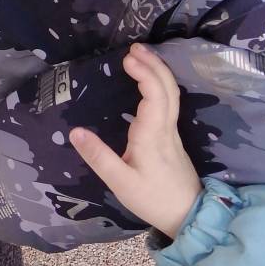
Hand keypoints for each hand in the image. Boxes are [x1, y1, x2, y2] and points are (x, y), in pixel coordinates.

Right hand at [70, 44, 202, 238]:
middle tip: (133, 48)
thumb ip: (98, 157)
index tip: (127, 58)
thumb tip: (74, 131)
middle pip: (168, 89)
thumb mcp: (120, 182)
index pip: (155, 96)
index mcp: (153, 135)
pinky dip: (160, 85)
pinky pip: (169, 102)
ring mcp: (172, 132)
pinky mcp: (172, 138)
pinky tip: (149, 83)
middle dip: (153, 64)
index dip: (145, 74)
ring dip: (158, 72)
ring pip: (171, 94)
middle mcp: (166, 128)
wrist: (190, 217)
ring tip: (140, 57)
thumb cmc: (153, 199)